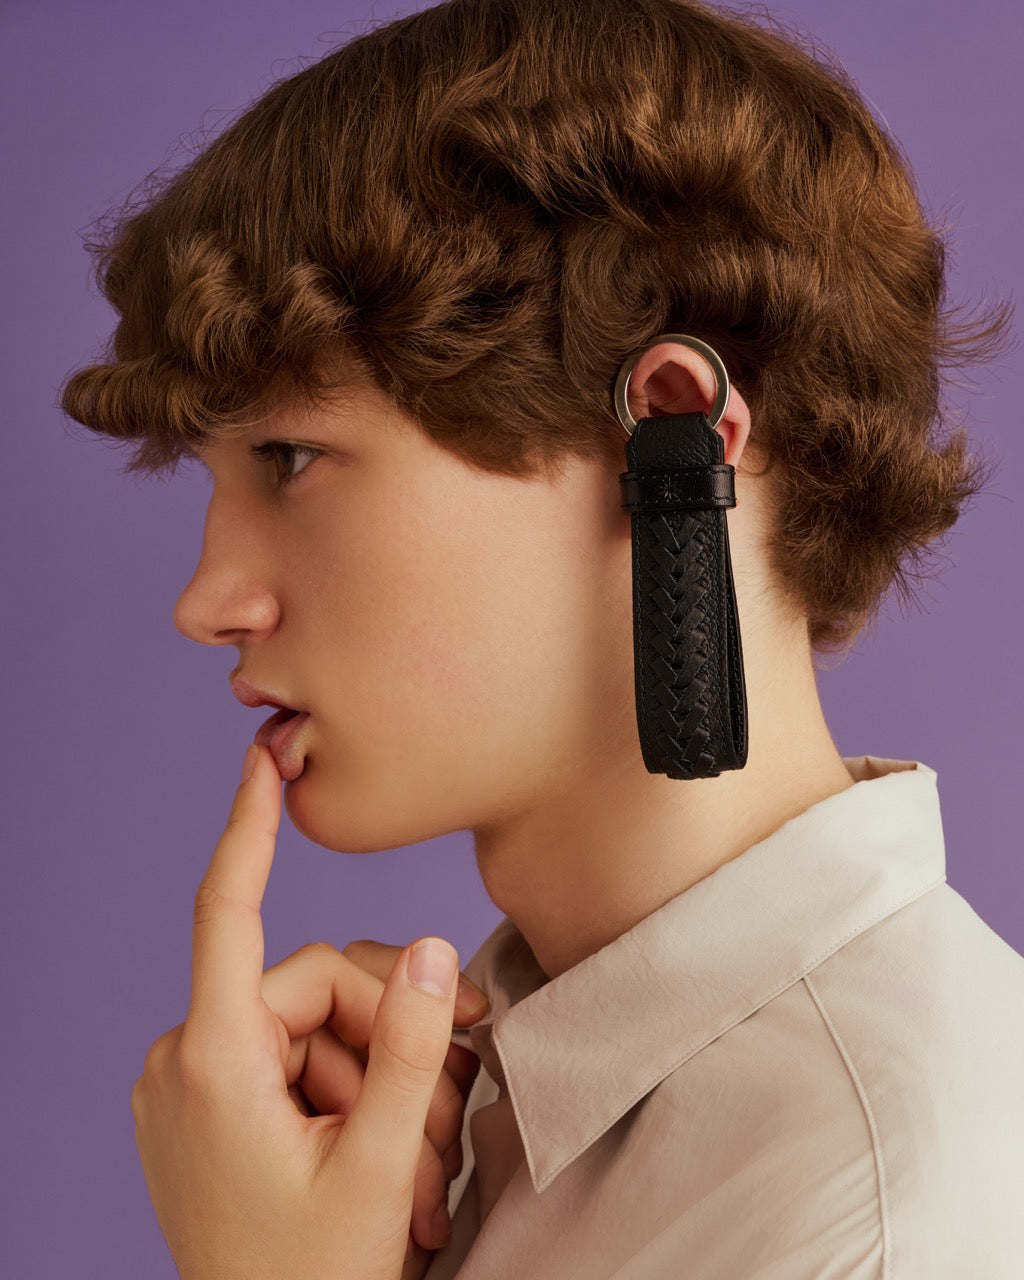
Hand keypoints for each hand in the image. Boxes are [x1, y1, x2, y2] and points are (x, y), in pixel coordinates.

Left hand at [130, 743, 486, 1279]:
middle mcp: (187, 1059)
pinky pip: (292, 1059)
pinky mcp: (209, 1106)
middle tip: (442, 1120)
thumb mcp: (378, 1166)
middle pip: (317, 985)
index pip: (227, 914)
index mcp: (212, 1061)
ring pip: (316, 1026)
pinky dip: (344, 1095)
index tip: (263, 761)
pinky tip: (378, 1162)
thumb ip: (410, 1051)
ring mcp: (193, 1086)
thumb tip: (434, 952)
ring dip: (379, 1084)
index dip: (248, 829)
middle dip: (389, 1041)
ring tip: (415, 1170)